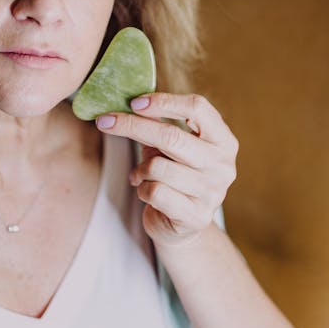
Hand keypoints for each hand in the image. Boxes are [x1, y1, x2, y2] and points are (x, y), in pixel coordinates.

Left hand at [95, 92, 238, 248]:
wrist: (183, 226)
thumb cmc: (175, 177)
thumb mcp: (170, 148)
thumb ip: (158, 126)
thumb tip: (130, 102)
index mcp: (223, 141)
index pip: (198, 107)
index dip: (164, 102)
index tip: (134, 102)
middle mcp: (223, 165)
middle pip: (172, 136)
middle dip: (133, 126)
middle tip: (105, 121)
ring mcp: (213, 192)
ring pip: (158, 166)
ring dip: (141, 169)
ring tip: (141, 174)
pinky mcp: (196, 216)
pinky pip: (155, 191)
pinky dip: (142, 189)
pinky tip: (146, 192)